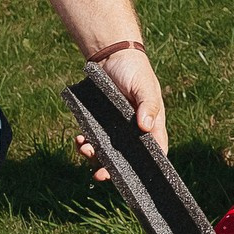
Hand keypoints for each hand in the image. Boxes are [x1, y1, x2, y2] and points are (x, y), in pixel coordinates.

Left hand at [73, 46, 168, 182]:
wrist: (110, 55)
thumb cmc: (134, 69)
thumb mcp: (144, 85)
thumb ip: (147, 105)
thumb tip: (146, 128)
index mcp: (152, 123)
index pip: (155, 150)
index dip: (148, 167)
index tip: (135, 178)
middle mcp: (134, 130)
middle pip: (128, 158)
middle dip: (113, 169)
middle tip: (100, 175)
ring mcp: (115, 128)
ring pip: (107, 152)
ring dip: (94, 156)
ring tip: (84, 148)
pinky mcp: (99, 123)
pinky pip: (92, 140)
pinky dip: (85, 144)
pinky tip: (78, 139)